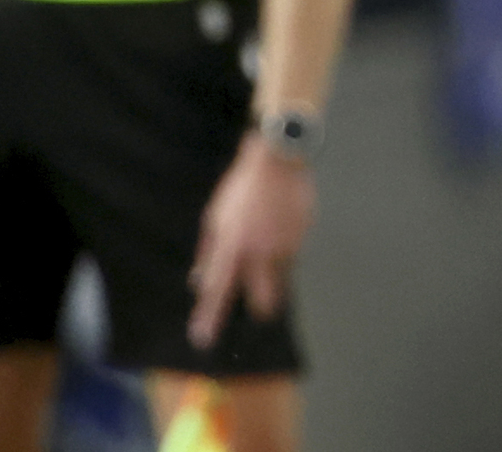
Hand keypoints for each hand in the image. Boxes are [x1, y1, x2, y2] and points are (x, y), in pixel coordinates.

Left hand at [188, 136, 314, 350]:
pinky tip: (280, 225)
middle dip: (261, 309)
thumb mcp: (214, 218)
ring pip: (280, 277)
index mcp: (232, 245)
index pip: (216, 290)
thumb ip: (208, 253)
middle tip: (259, 309)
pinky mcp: (303, 236)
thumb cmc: (239, 189)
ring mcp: (284, 245)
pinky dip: (284, 249)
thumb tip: (198, 282)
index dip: (208, 317)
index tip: (201, 341)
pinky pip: (292, 255)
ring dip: (273, 271)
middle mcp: (259, 251)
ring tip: (269, 240)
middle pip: (263, 300)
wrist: (278, 160)